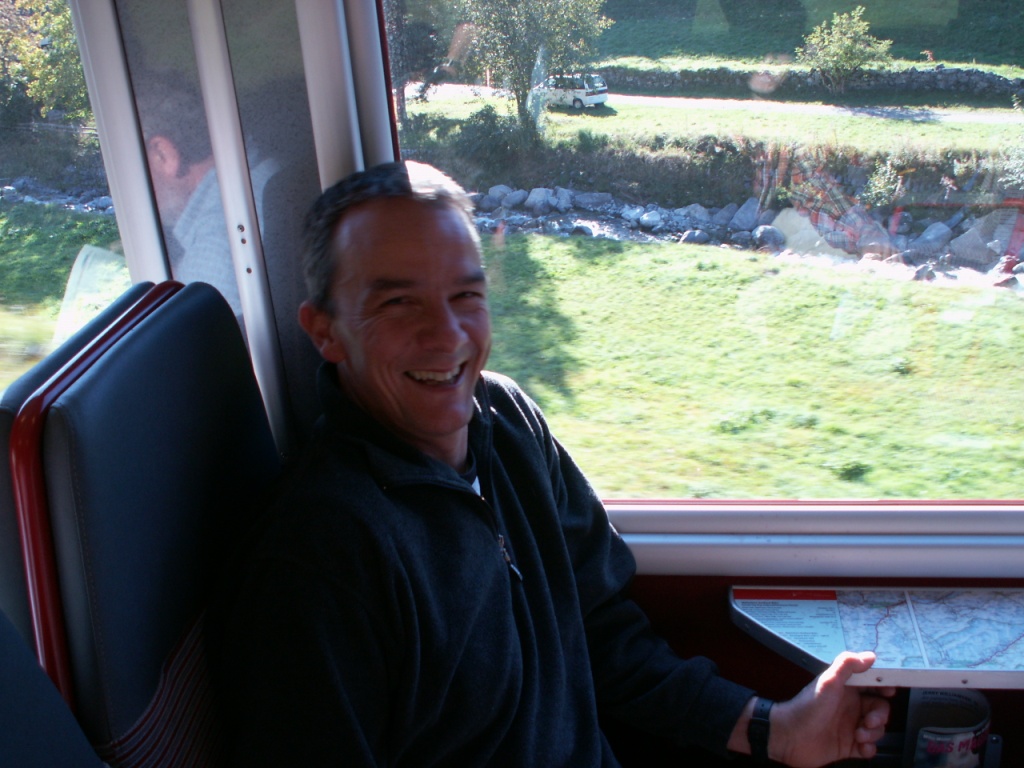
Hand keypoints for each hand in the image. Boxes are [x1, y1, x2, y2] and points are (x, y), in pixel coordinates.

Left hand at [770, 651, 895, 766]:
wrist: (789, 737)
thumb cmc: (806, 707)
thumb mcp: (828, 682)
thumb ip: (847, 665)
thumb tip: (870, 656)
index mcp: (846, 689)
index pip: (872, 684)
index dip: (883, 687)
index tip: (889, 691)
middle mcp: (850, 706)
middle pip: (879, 709)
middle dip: (880, 716)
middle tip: (868, 721)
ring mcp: (850, 726)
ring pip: (877, 729)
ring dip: (874, 733)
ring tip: (859, 734)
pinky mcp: (848, 745)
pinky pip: (869, 747)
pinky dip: (869, 748)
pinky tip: (860, 747)